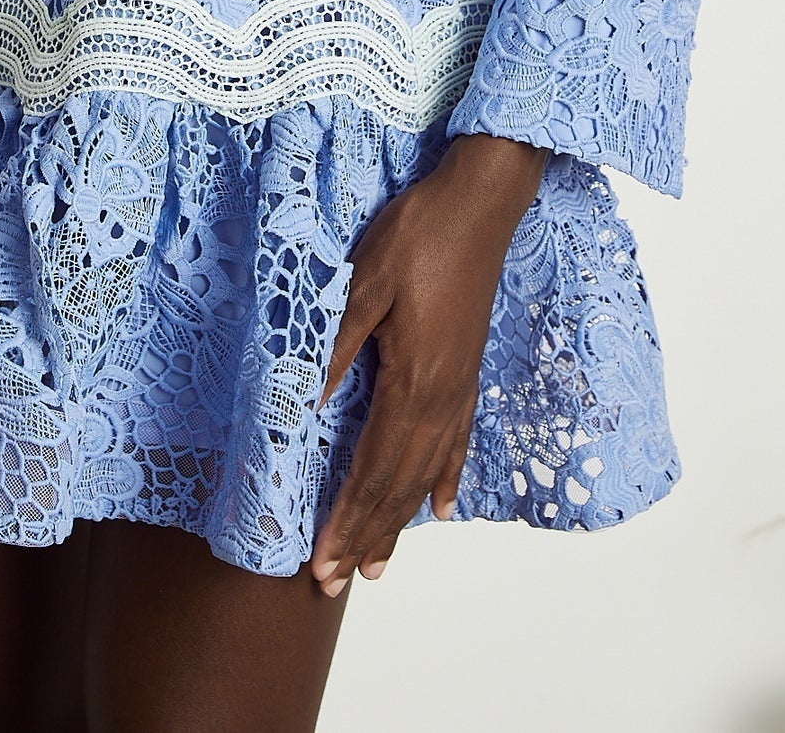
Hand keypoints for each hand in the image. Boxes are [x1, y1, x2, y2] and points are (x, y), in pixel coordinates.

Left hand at [308, 132, 547, 597]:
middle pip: (401, 483)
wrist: (481, 200)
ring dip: (399, 519)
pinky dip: (445, 478)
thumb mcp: (362, 281)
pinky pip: (458, 439)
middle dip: (365, 534)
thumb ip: (334, 345)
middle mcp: (442, 396)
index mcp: (413, 379)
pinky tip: (441, 508)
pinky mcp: (469, 368)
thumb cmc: (418, 233)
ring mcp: (461, 384)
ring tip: (377, 565)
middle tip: (334, 583)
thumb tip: (303, 406)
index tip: (321, 564)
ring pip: (428, 471)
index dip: (346, 519)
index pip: (373, 469)